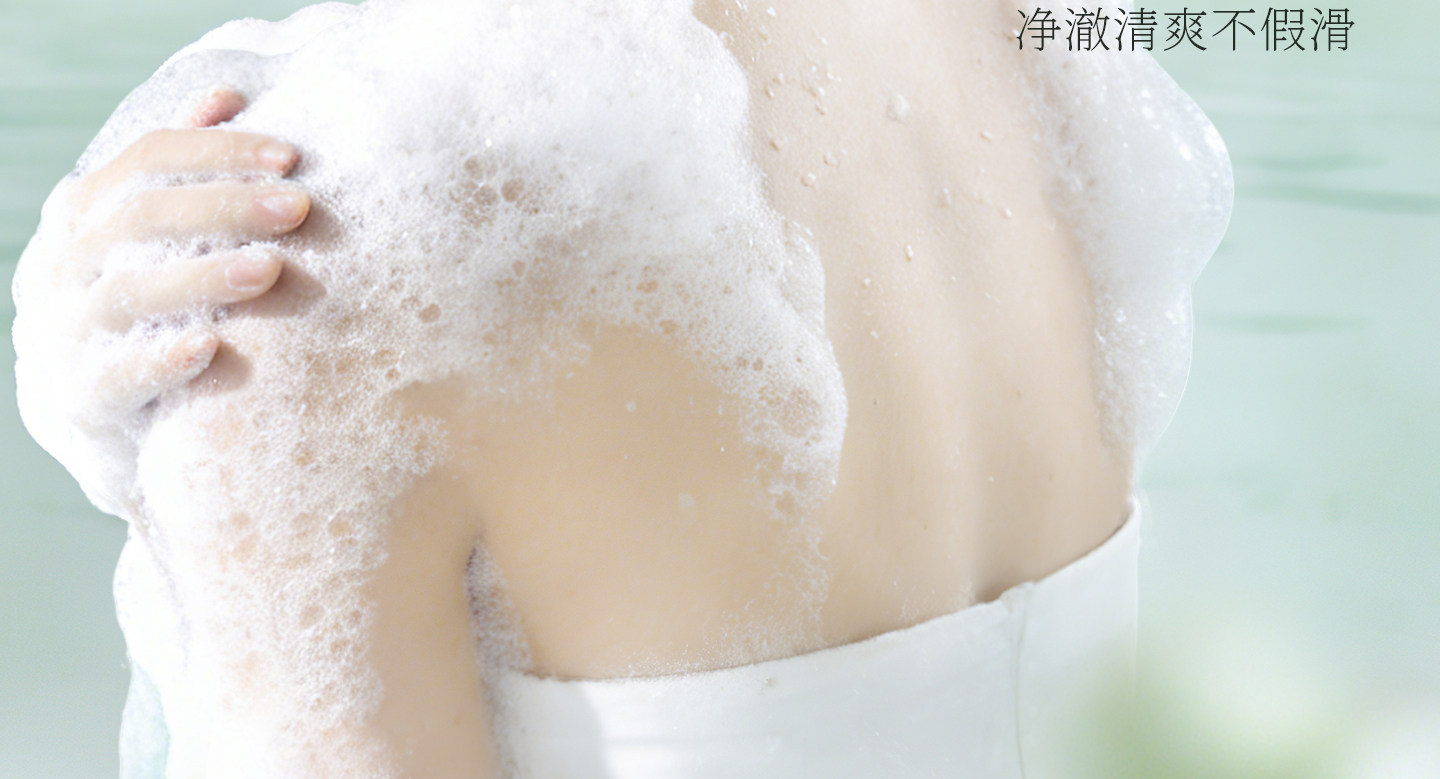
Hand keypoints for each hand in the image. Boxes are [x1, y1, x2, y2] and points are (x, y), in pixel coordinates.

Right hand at [12, 87, 310, 518]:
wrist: (97, 410)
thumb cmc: (149, 301)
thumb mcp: (154, 233)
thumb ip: (182, 168)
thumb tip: (226, 96)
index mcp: (85, 213)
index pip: (144, 160)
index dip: (215, 152)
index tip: (290, 157)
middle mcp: (67, 264)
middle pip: (139, 218)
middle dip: (225, 206)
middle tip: (299, 207)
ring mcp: (66, 332)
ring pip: (127, 293)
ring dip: (202, 277)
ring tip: (270, 269)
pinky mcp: (80, 398)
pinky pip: (115, 378)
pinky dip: (162, 360)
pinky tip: (213, 347)